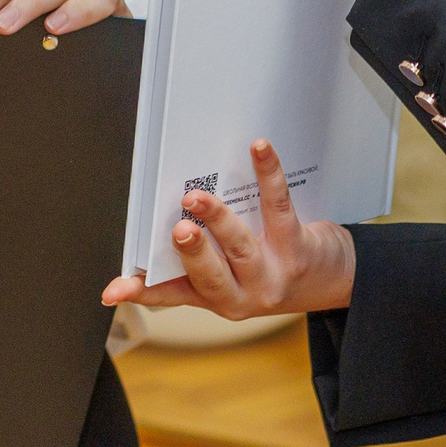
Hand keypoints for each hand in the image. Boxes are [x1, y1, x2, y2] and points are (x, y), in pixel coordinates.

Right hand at [101, 140, 355, 317]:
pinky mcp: (298, 250)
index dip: (141, 292)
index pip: (172, 295)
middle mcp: (241, 294)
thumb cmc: (273, 266)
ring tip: (198, 197)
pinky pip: (278, 209)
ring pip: (241, 247)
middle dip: (192, 252)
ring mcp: (271, 275)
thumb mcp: (234, 272)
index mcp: (216, 296)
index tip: (113, 291)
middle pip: (210, 275)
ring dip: (219, 220)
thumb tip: (172, 202)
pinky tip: (259, 150)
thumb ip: (204, 251)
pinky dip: (267, 176)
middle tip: (178, 230)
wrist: (332, 279)